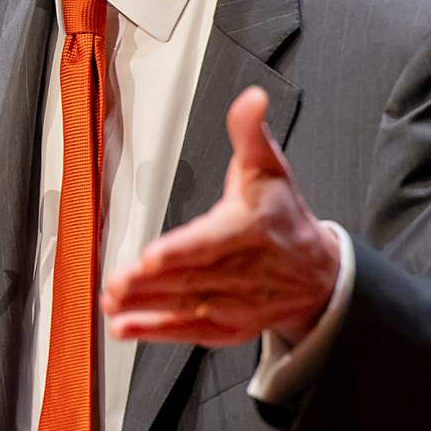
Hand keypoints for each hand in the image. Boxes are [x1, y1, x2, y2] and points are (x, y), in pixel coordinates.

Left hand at [102, 86, 339, 347]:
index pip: (212, 242)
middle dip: (150, 282)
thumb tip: (252, 98)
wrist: (319, 273)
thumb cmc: (283, 215)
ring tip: (112, 302)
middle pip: (191, 278)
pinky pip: (188, 331)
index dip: (181, 251)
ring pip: (185, 306)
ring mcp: (236, 304)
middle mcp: (243, 272)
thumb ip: (250, 132)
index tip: (152, 256)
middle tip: (116, 282)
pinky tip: (124, 328)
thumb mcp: (269, 167)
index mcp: (250, 230)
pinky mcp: (227, 326)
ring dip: (146, 307)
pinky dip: (155, 332)